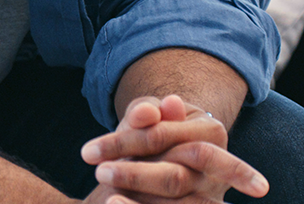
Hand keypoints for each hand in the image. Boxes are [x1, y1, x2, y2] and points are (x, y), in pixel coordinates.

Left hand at [78, 95, 269, 202]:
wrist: (171, 158)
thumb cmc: (157, 132)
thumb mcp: (151, 114)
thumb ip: (145, 110)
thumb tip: (145, 113)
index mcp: (211, 132)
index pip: (163, 137)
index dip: (125, 142)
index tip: (88, 152)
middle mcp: (215, 170)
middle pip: (174, 178)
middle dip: (133, 176)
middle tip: (98, 174)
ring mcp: (210, 197)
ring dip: (139, 203)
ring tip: (108, 199)